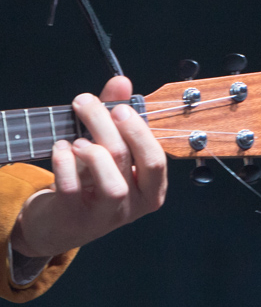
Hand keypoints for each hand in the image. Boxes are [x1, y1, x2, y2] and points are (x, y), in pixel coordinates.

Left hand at [12, 75, 167, 260]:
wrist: (58, 224)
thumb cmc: (89, 184)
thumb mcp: (107, 151)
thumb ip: (116, 117)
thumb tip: (122, 82)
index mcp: (151, 189)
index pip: (156, 158)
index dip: (138, 130)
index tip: (118, 108)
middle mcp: (135, 205)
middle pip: (129, 160)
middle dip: (107, 126)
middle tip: (86, 104)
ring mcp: (106, 216)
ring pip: (110, 181)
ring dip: (91, 152)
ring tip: (76, 139)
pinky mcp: (75, 219)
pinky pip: (72, 188)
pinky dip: (65, 163)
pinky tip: (60, 150)